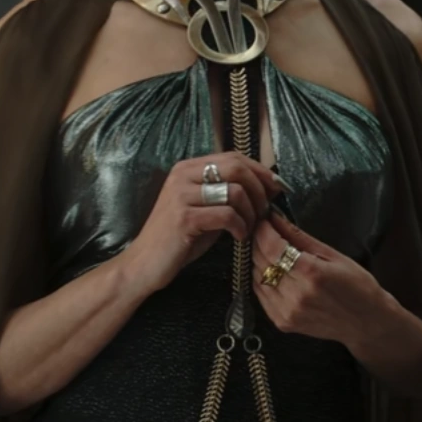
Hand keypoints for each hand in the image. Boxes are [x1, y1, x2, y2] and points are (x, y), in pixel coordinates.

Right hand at [130, 151, 277, 292]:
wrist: (144, 265)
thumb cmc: (179, 239)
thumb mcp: (205, 209)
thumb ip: (228, 194)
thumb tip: (269, 185)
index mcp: (187, 168)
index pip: (234, 156)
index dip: (260, 171)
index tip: (277, 188)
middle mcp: (182, 175)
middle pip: (237, 168)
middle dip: (259, 190)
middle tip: (264, 212)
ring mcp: (181, 195)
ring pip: (235, 191)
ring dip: (251, 213)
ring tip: (249, 229)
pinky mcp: (184, 217)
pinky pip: (227, 214)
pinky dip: (240, 227)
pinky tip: (238, 237)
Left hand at [252, 212, 383, 349]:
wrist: (367, 323)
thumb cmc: (357, 285)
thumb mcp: (333, 254)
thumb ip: (299, 237)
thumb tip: (276, 219)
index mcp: (311, 274)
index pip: (273, 247)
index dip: (263, 230)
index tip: (263, 219)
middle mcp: (296, 295)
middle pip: (262, 261)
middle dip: (259, 242)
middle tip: (264, 231)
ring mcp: (287, 312)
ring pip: (257, 277)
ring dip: (258, 260)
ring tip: (269, 249)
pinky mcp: (283, 323)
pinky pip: (261, 295)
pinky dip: (262, 279)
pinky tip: (272, 270)